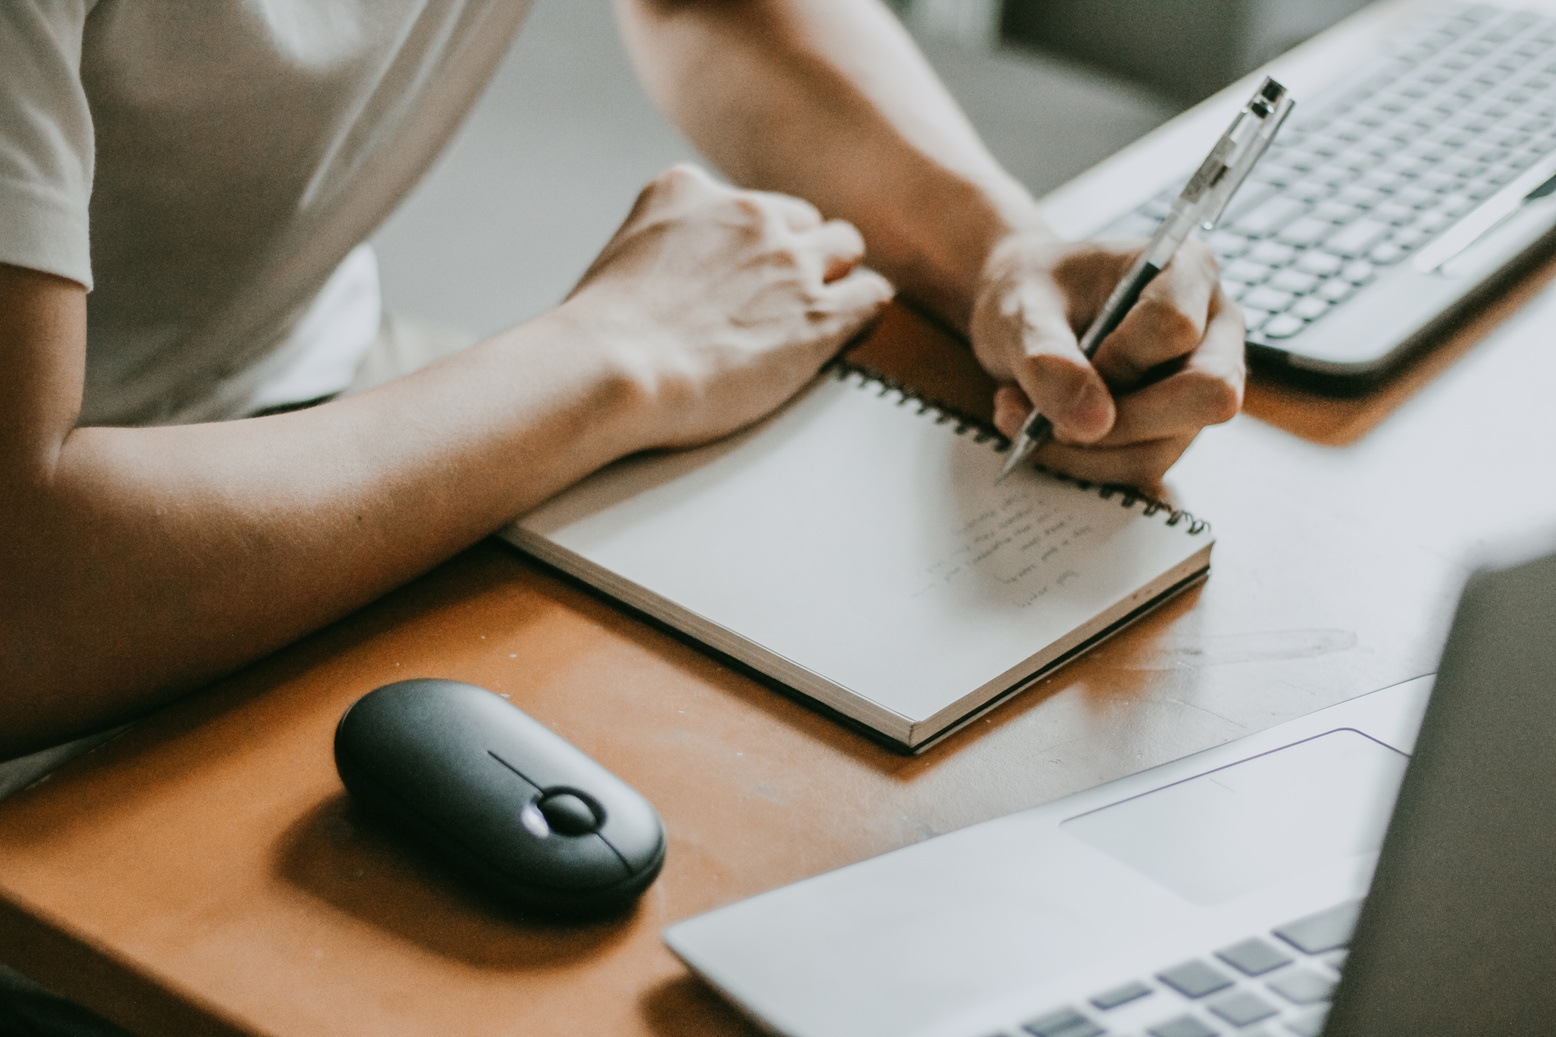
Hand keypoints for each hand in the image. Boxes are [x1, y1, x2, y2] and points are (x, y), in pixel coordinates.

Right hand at [562, 164, 893, 449]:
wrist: (609, 369)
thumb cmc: (599, 340)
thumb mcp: (621, 259)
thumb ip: (660, 253)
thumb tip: (667, 285)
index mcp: (687, 190)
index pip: (745, 206)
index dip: (750, 247)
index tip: (739, 280)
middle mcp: (747, 213)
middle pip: (802, 222)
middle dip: (794, 258)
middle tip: (776, 304)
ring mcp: (788, 262)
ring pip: (846, 249)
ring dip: (834, 279)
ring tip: (813, 316)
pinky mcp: (818, 315)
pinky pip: (872, 297)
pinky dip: (862, 313)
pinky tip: (844, 334)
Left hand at [969, 231, 1244, 488]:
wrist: (1019, 315)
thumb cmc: (1028, 295)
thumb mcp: (1018, 313)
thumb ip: (1046, 358)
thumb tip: (1092, 422)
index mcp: (1187, 272)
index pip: (1175, 328)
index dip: (1118, 359)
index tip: (1069, 358)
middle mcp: (1212, 331)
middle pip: (1206, 397)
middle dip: (1118, 422)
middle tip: (1048, 415)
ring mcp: (1198, 387)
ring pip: (1163, 448)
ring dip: (1082, 450)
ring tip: (1024, 416)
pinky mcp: (1173, 430)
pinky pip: (1140, 468)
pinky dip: (1082, 462)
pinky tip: (1041, 431)